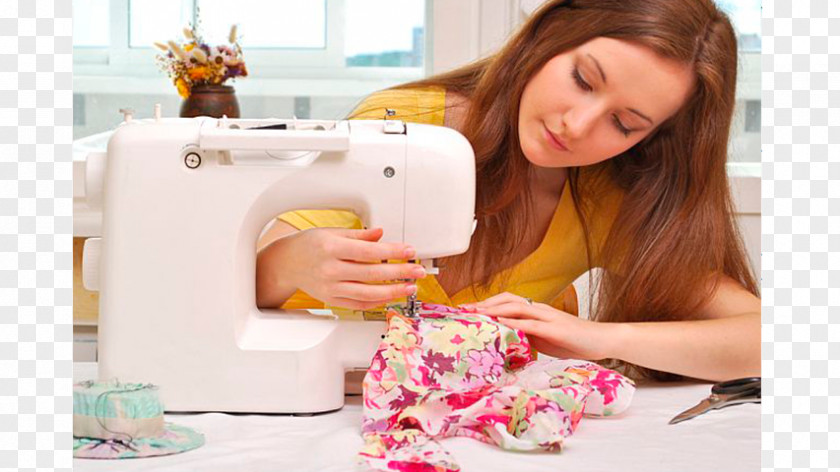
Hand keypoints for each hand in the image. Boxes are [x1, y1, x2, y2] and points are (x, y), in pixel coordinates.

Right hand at [267, 227, 425, 309]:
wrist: (286, 263)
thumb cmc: (309, 245)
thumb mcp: (332, 232)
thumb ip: (359, 235)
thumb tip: (380, 234)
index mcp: (332, 248)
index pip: (369, 251)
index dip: (392, 252)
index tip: (409, 251)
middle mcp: (330, 270)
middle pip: (372, 274)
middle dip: (399, 273)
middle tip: (417, 270)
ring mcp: (330, 287)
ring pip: (367, 293)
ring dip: (392, 291)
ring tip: (409, 287)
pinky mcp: (331, 299)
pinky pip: (358, 304)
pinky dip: (376, 302)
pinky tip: (390, 296)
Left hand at [464, 292, 616, 360]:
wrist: (602, 340)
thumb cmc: (575, 341)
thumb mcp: (545, 339)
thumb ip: (528, 336)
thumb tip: (509, 338)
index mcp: (537, 312)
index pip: (508, 302)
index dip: (487, 304)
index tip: (468, 310)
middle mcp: (540, 310)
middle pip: (507, 300)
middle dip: (484, 304)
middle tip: (464, 310)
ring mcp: (548, 317)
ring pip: (517, 307)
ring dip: (494, 308)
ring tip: (476, 313)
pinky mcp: (556, 328)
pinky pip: (532, 323)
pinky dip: (515, 321)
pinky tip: (502, 322)